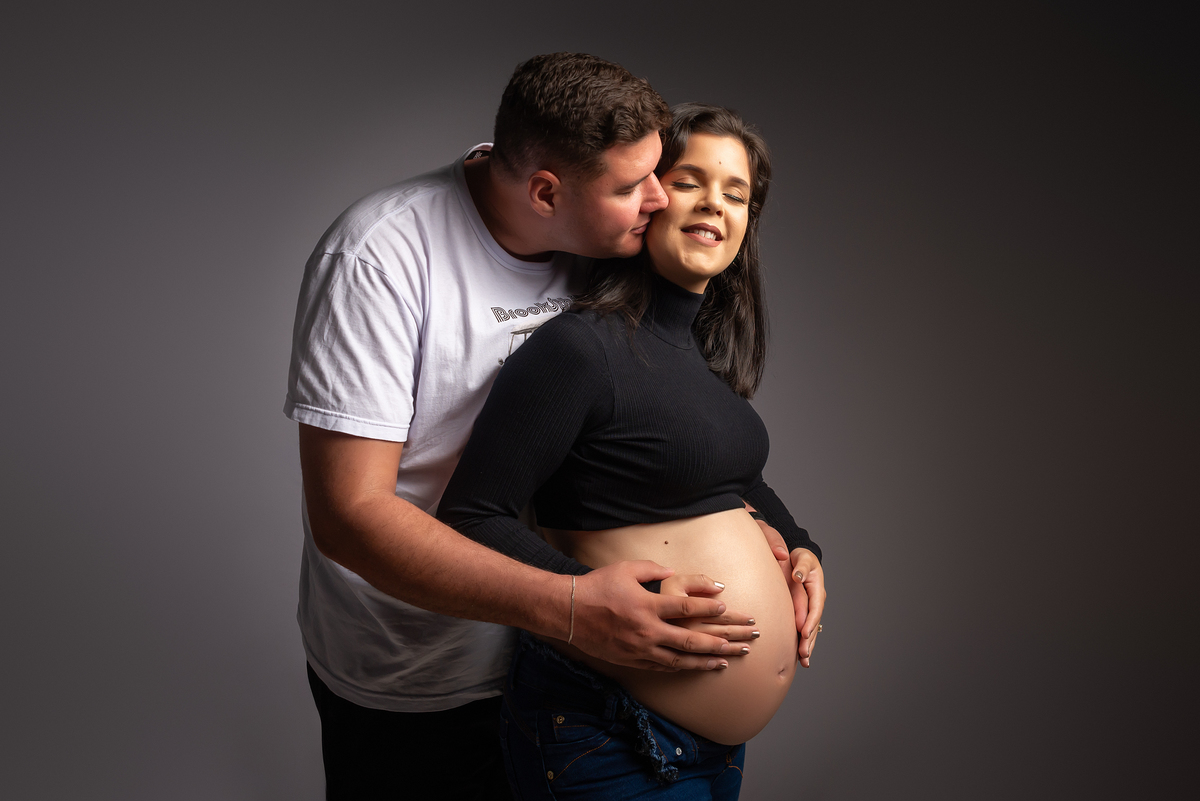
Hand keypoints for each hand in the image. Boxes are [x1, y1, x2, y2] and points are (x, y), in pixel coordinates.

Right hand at [571, 561, 754, 671]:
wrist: (568, 612)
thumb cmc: (597, 586)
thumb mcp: (626, 569)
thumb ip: (653, 570)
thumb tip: (673, 572)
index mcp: (647, 605)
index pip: (686, 609)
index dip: (708, 609)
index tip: (726, 607)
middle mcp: (647, 630)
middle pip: (690, 640)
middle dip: (718, 643)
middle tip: (738, 643)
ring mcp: (639, 649)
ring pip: (679, 660)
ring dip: (704, 662)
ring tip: (723, 662)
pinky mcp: (630, 660)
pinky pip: (661, 667)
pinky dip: (680, 667)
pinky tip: (693, 667)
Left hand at [784, 548, 824, 667]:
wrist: (800, 558)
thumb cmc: (800, 557)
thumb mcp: (802, 558)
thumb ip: (801, 567)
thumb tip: (798, 576)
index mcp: (817, 588)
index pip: (815, 607)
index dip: (810, 621)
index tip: (804, 633)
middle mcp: (816, 600)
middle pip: (814, 623)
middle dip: (809, 640)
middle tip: (804, 655)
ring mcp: (811, 607)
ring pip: (811, 629)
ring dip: (808, 645)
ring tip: (804, 661)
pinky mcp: (804, 612)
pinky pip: (804, 628)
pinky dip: (803, 641)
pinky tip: (800, 655)